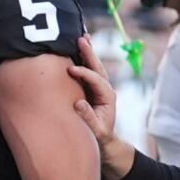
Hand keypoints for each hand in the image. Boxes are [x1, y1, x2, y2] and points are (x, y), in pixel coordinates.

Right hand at [70, 40, 133, 178]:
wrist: (104, 142)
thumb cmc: (99, 137)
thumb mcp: (95, 130)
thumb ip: (87, 118)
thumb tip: (78, 103)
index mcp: (108, 97)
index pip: (96, 80)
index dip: (84, 74)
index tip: (71, 70)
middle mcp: (105, 89)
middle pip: (97, 67)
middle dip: (89, 53)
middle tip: (81, 39)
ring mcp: (99, 88)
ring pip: (94, 66)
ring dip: (87, 52)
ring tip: (82, 37)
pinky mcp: (92, 89)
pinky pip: (88, 71)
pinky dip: (83, 59)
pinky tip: (78, 48)